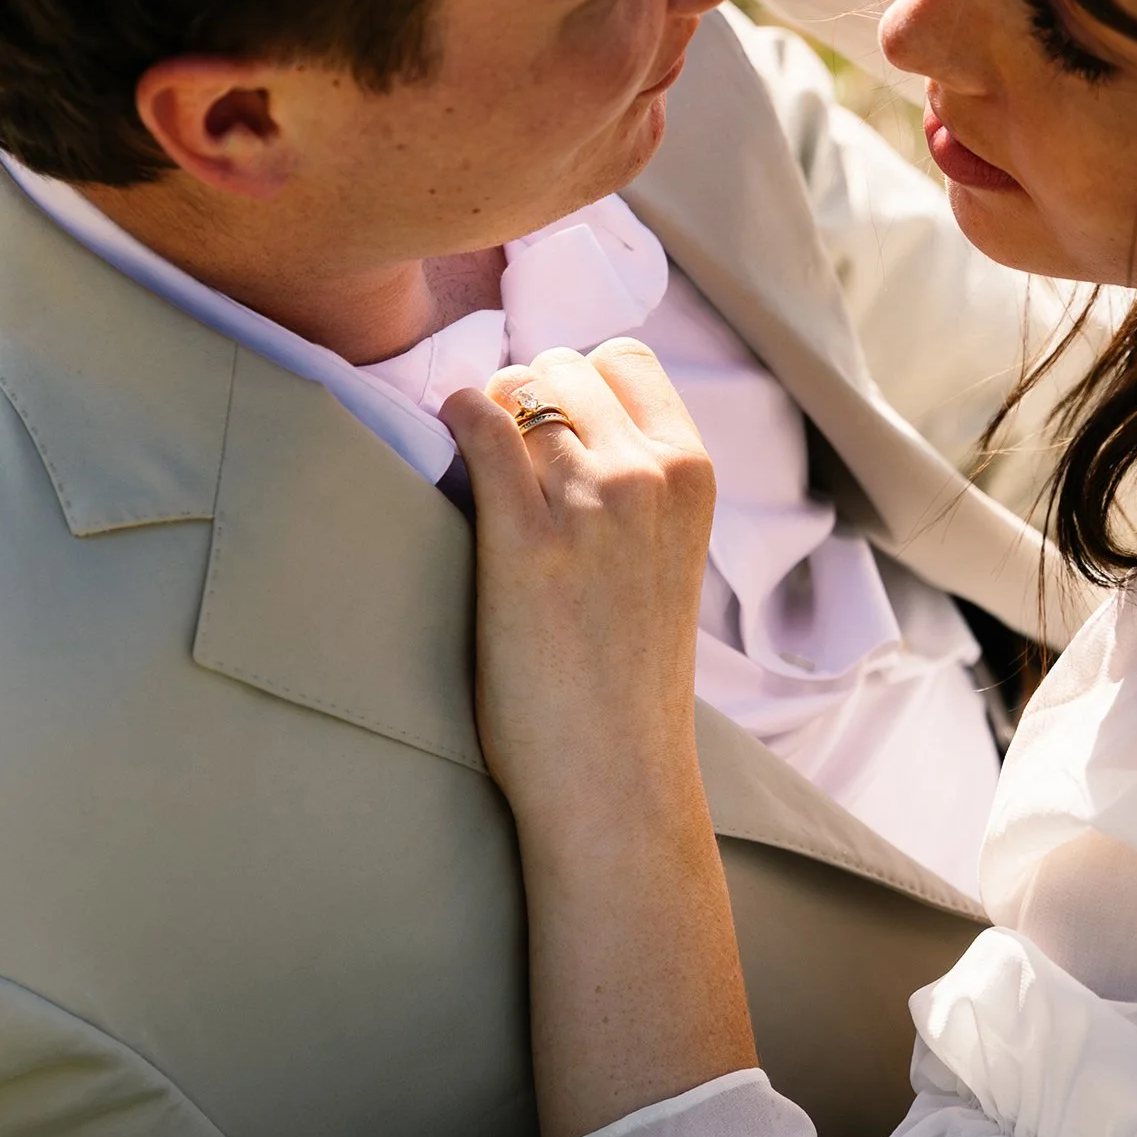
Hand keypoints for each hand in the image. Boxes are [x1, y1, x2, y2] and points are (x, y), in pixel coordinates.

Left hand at [443, 342, 754, 1136]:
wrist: (613, 776)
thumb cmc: (628, 681)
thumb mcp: (665, 562)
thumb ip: (640, 491)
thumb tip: (561, 430)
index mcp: (694, 475)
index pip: (625, 360)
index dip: (576, 383)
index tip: (546, 423)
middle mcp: (650, 473)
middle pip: (562, 366)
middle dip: (523, 395)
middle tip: (497, 456)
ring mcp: (591, 500)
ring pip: (516, 387)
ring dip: (484, 413)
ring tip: (467, 466)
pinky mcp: (525, 536)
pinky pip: (477, 423)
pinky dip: (453, 419)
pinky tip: (442, 449)